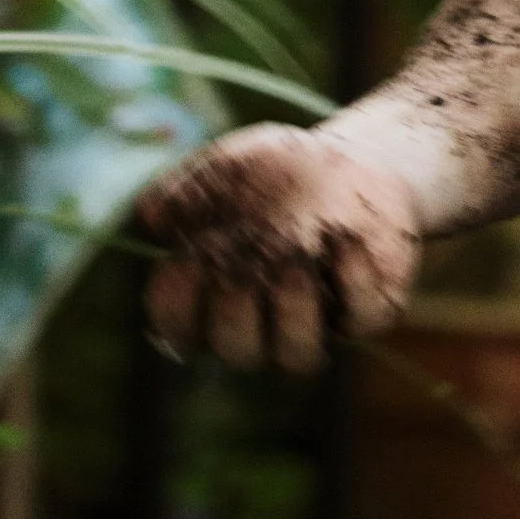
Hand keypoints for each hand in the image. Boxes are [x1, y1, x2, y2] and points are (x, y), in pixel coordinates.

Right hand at [138, 117, 429, 371]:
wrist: (349, 161)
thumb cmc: (274, 171)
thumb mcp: (228, 165)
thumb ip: (186, 187)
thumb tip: (150, 217)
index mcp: (215, 297)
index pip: (179, 330)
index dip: (174, 307)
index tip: (182, 261)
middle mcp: (262, 320)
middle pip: (236, 351)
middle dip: (233, 313)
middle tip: (237, 264)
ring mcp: (317, 319)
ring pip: (297, 357)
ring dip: (292, 313)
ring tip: (294, 259)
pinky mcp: (368, 308)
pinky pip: (363, 319)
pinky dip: (354, 281)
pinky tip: (345, 238)